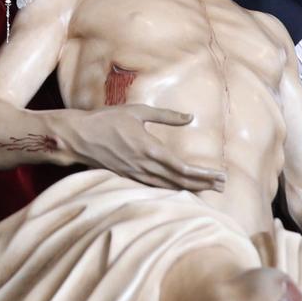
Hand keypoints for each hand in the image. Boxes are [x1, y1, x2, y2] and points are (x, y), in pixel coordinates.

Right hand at [61, 104, 221, 190]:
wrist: (79, 136)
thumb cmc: (107, 120)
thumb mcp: (138, 111)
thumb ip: (166, 116)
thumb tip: (190, 117)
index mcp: (150, 149)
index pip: (183, 168)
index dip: (203, 174)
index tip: (220, 176)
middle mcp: (145, 166)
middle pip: (180, 181)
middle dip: (203, 184)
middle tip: (222, 186)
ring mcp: (136, 173)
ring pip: (169, 186)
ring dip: (190, 188)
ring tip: (208, 189)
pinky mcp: (128, 176)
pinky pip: (155, 186)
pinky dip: (172, 189)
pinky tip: (180, 189)